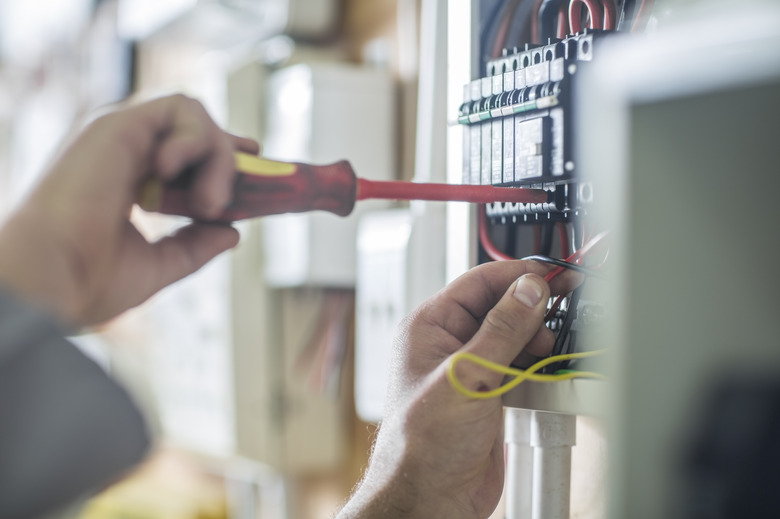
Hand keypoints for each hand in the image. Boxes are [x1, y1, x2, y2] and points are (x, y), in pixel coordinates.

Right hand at [0, 94, 258, 326]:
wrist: (53, 279)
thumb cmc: (91, 280)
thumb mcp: (160, 265)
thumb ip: (195, 245)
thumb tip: (233, 233)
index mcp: (128, 181)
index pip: (185, 153)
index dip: (222, 155)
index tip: (253, 165)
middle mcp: (125, 154)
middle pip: (196, 131)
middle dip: (227, 161)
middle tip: (225, 205)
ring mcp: (122, 136)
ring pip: (194, 117)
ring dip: (217, 157)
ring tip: (209, 203)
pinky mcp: (119, 124)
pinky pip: (180, 108)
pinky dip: (199, 139)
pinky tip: (187, 181)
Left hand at [338, 261, 577, 518]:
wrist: (430, 498)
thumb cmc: (422, 443)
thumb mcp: (467, 376)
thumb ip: (502, 330)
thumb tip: (528, 290)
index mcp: (429, 327)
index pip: (478, 282)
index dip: (516, 275)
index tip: (552, 275)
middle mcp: (448, 343)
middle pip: (499, 306)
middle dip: (530, 306)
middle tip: (561, 307)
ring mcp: (470, 368)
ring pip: (512, 335)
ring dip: (535, 336)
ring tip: (551, 344)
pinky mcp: (489, 393)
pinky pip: (518, 364)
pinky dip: (536, 363)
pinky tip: (548, 366)